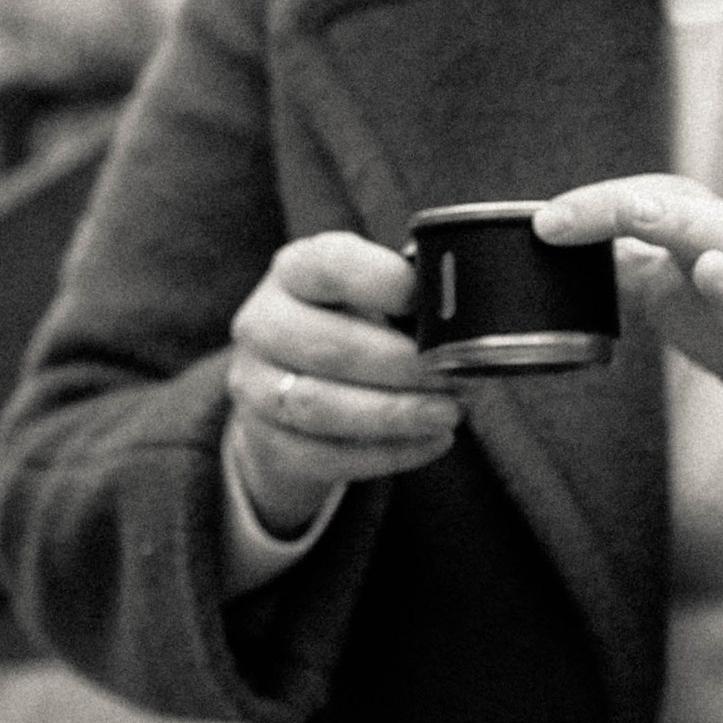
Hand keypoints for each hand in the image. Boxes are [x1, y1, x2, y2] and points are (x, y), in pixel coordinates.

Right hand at [225, 231, 462, 538]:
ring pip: (322, 407)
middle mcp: (262, 324)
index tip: (428, 299)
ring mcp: (255, 387)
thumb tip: (467, 317)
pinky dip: (387, 453)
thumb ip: (412, 295)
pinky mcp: (267, 442)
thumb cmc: (351, 328)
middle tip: (454, 375)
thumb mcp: (372, 294)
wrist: (288, 388)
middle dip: (401, 365)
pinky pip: (326, 456)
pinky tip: (432, 442)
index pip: (329, 266)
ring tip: (449, 413)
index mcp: (294, 271)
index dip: (382, 281)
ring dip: (395, 413)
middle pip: (328, 346)